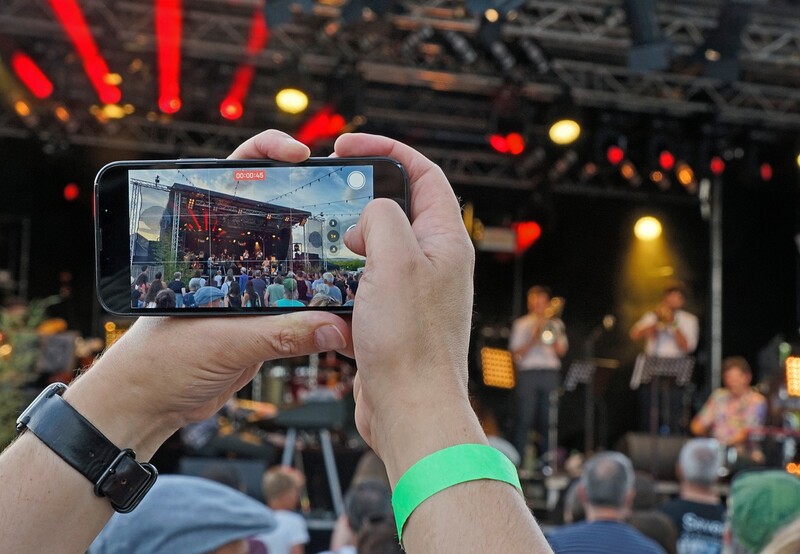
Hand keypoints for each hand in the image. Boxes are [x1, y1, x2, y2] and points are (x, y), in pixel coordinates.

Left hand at [66, 130, 352, 457]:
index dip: (268, 155)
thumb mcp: (222, 342)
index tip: (299, 155)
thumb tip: (334, 326)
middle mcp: (230, 260)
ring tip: (356, 250)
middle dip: (312, 203)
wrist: (148, 405)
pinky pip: (298, 303)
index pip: (237, 179)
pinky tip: (346, 304)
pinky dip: (322, 303)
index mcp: (207, 246)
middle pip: (277, 216)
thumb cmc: (159, 362)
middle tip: (347, 198)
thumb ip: (279, 333)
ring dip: (321, 259)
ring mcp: (249, 290)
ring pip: (293, 261)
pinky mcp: (262, 322)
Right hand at [336, 133, 476, 472]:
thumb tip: (369, 217)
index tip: (348, 146)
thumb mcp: (394, 261)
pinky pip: (369, 286)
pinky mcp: (397, 320)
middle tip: (333, 198)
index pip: (423, 174)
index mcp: (446, 240)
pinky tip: (328, 291)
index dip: (387, 150)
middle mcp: (437, 263)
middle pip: (400, 210)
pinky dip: (347, 283)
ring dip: (352, 245)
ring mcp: (418, 293)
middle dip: (364, 200)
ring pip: (381, 250)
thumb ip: (382, 218)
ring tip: (326, 247)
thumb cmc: (410, 342)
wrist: (410, 411)